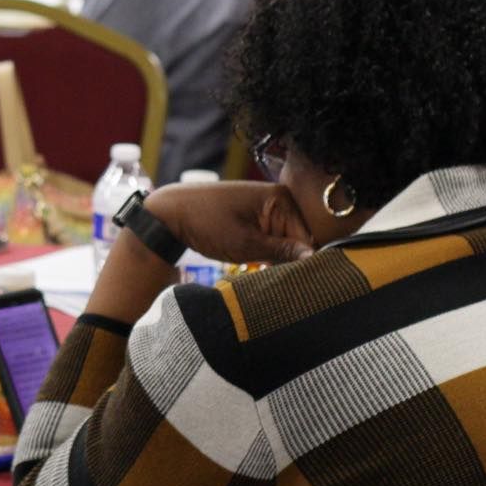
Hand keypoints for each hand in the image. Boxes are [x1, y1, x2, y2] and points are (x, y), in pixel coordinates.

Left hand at [82, 182, 313, 326]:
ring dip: (279, 260)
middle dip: (292, 263)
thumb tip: (314, 258)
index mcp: (281, 199)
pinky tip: (261, 269)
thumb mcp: (245, 243)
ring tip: (269, 278)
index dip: (304, 264)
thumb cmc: (205, 224)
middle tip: (283, 286)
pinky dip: (269, 254)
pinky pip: (273, 238)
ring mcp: (267, 207)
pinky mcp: (256, 216)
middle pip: (300, 240)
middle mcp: (279, 199)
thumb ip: (282, 251)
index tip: (301, 286)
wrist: (170, 213)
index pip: (308, 239)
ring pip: (286, 242)